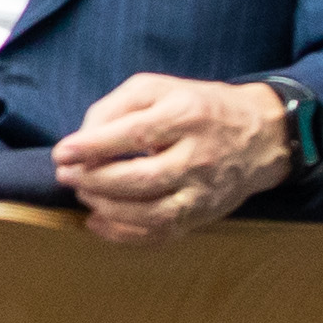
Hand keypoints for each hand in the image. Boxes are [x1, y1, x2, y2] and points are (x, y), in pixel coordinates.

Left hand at [53, 74, 292, 241]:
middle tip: (66, 175)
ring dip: (105, 207)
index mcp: (186, 116)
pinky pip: (159, 234)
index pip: (134, 134)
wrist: (260, 136)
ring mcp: (202, 192)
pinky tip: (98, 222)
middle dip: (94, 180)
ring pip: (148, 213)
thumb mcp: (160, 88)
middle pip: (139, 178)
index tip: (62, 152)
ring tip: (83, 193)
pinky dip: (123, 234)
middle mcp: (197, 157)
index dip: (93, 146)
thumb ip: (118, 106)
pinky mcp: (201, 216)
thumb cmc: (199, 108)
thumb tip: (84, 136)